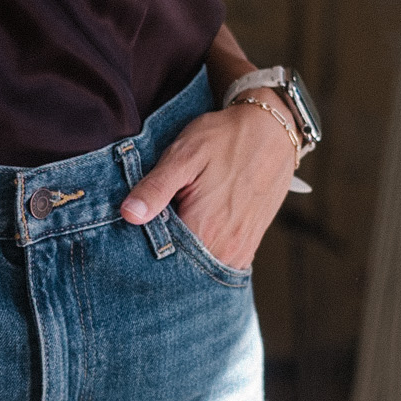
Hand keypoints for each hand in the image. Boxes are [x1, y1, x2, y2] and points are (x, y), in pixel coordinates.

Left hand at [119, 102, 296, 269]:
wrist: (272, 131)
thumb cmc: (224, 139)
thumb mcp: (183, 156)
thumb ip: (155, 188)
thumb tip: (129, 215)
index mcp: (203, 229)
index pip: (159, 258)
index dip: (142, 246)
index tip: (136, 228)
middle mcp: (224, 248)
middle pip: (179, 267)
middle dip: (163, 252)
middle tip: (158, 222)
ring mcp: (239, 251)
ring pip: (199, 268)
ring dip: (183, 255)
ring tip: (177, 224)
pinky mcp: (249, 247)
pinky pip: (218, 264)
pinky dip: (203, 254)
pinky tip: (195, 231)